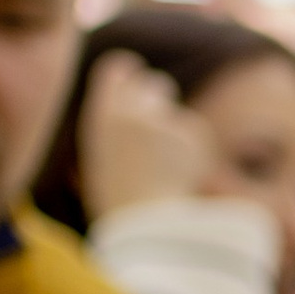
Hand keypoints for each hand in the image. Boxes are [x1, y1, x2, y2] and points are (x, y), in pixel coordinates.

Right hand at [79, 50, 213, 217]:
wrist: (145, 225)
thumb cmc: (118, 201)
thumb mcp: (101, 158)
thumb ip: (116, 125)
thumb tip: (131, 103)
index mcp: (103, 115)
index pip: (118, 69)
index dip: (129, 75)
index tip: (134, 75)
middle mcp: (132, 109)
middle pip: (155, 87)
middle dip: (160, 101)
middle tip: (157, 128)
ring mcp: (164, 119)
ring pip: (176, 116)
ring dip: (174, 133)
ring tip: (162, 170)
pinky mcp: (191, 132)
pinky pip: (193, 136)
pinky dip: (191, 153)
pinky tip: (180, 177)